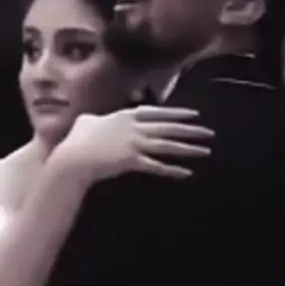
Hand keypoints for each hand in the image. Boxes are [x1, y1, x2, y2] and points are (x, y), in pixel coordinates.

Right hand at [54, 105, 214, 183]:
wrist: (74, 157)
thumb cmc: (76, 140)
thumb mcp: (85, 122)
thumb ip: (94, 119)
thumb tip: (91, 119)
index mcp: (125, 116)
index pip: (156, 112)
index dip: (176, 113)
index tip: (194, 114)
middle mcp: (134, 127)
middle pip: (168, 128)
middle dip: (190, 130)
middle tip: (210, 133)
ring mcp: (134, 144)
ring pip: (167, 145)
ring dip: (188, 149)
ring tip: (206, 151)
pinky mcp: (132, 161)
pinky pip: (157, 166)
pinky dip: (172, 170)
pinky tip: (186, 173)